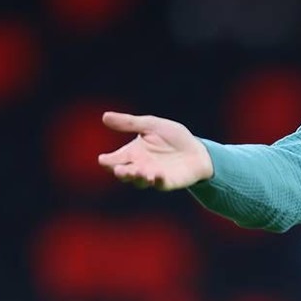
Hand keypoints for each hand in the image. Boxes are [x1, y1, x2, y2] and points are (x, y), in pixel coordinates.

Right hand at [98, 111, 212, 190]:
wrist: (197, 150)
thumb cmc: (172, 137)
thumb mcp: (151, 125)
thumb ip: (129, 123)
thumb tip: (104, 116)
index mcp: (131, 153)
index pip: (114, 159)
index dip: (107, 161)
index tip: (103, 159)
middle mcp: (138, 167)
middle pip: (123, 173)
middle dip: (121, 172)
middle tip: (118, 169)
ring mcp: (152, 176)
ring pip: (139, 181)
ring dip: (137, 177)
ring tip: (138, 172)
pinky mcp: (167, 183)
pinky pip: (160, 184)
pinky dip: (158, 180)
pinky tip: (156, 175)